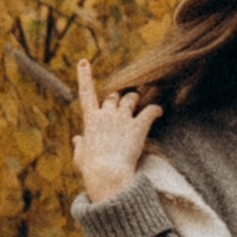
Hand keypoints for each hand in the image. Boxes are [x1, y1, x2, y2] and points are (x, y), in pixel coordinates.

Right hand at [73, 58, 155, 208]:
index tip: (84, 61)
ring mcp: (123, 119)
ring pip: (131, 98)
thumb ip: (79, 145)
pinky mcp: (138, 126)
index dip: (84, 76)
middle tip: (125, 102)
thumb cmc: (92, 170)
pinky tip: (159, 112)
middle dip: (119, 97)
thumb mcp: (80, 157)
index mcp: (90, 120)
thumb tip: (77, 139)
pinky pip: (150, 111)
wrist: (108, 175)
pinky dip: (155, 110)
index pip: (86, 92)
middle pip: (114, 96)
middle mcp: (106, 114)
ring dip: (136, 99)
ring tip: (140, 104)